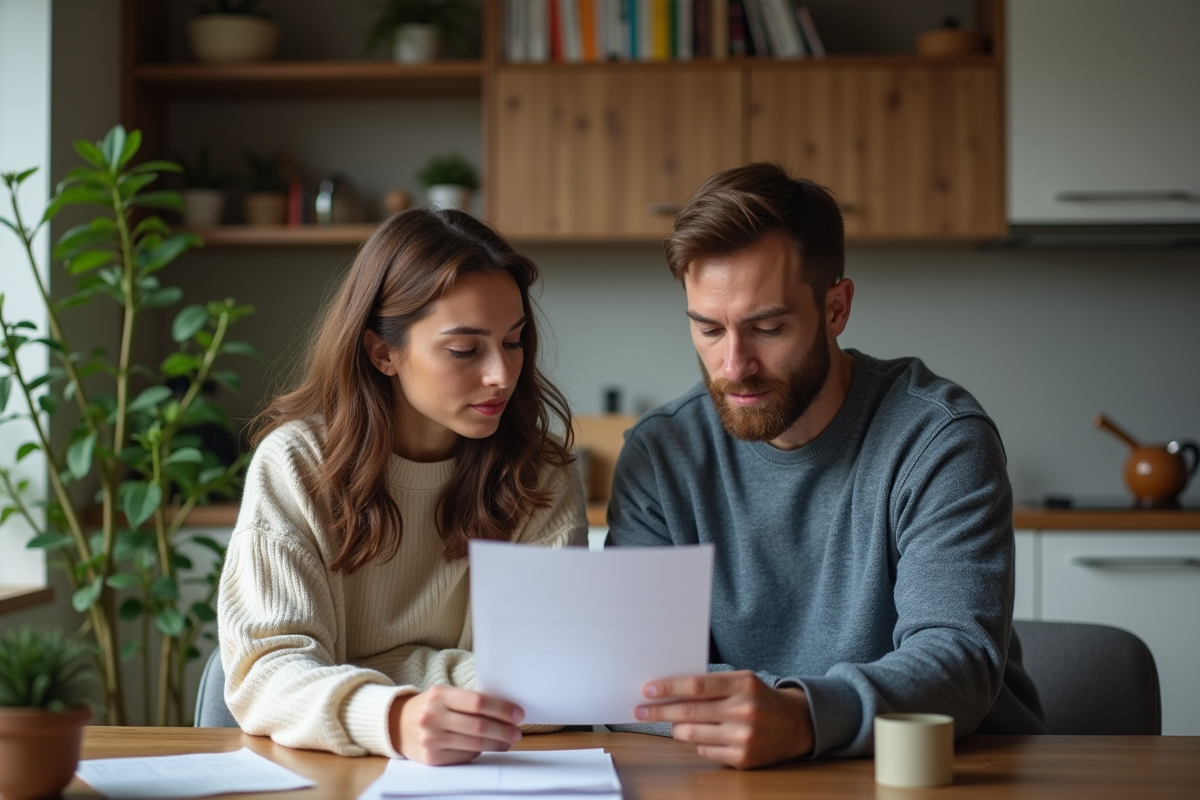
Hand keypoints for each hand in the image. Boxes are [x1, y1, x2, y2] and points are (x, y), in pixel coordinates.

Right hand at [390, 685, 524, 764]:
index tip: (518, 713)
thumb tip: (505, 711)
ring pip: (474, 744)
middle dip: (504, 730)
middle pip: (479, 726)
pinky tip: (487, 747)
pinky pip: (464, 756)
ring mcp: (431, 739)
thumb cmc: (430, 707)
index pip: (477, 702)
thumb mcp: (444, 694)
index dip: (501, 709)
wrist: (397, 725)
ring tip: (508, 741)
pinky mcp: (432, 758)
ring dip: (497, 744)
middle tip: (517, 732)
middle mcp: (433, 717)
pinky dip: (480, 752)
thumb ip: (470, 700)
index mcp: (439, 695)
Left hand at [634, 671, 813, 768]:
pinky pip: (705, 751)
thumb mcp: (741, 681)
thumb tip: (670, 691)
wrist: (795, 724)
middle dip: (659, 711)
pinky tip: (704, 735)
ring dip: (677, 728)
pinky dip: (698, 742)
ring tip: (674, 722)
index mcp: (742, 685)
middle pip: (689, 711)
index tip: (647, 690)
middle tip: (640, 710)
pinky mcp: (743, 758)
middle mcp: (743, 710)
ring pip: (692, 734)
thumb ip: (711, 684)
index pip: (696, 685)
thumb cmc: (760, 698)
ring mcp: (743, 737)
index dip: (668, 688)